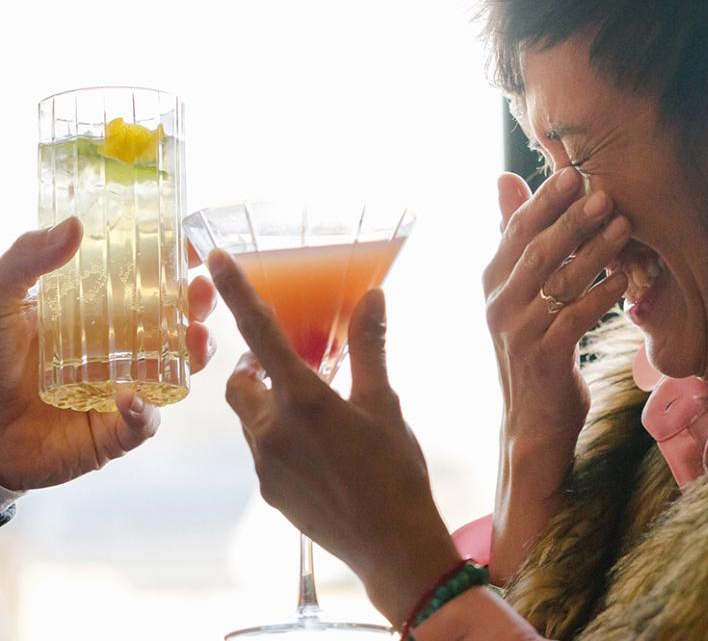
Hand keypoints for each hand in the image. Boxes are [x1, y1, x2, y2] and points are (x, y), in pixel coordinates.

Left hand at [0, 218, 216, 491]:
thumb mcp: (2, 298)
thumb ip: (28, 260)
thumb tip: (72, 226)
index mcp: (104, 311)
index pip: (153, 283)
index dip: (179, 265)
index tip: (194, 247)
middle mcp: (123, 347)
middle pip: (179, 322)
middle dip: (200, 307)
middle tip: (202, 292)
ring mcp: (124, 387)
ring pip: (178, 370)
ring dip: (195, 354)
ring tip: (194, 339)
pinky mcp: (114, 431)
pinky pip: (143, 422)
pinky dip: (145, 411)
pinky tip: (131, 397)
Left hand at [209, 249, 459, 626]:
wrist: (394, 546)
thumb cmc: (395, 470)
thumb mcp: (386, 402)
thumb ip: (370, 346)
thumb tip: (372, 297)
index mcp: (303, 400)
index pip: (260, 333)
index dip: (237, 292)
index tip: (215, 257)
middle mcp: (273, 431)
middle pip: (241, 383)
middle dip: (256, 369)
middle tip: (293, 366)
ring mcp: (267, 466)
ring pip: (252, 419)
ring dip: (273, 405)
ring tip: (320, 414)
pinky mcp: (271, 493)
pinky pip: (265, 451)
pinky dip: (283, 438)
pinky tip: (323, 452)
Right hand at [484, 167, 629, 578]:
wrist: (533, 423)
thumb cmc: (535, 346)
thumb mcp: (520, 291)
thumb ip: (516, 237)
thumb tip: (504, 177)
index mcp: (492, 281)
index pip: (516, 230)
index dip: (544, 200)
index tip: (573, 173)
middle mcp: (498, 303)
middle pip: (537, 250)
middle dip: (572, 218)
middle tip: (603, 192)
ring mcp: (518, 331)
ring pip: (560, 280)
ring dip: (595, 250)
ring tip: (624, 225)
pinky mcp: (543, 357)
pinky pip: (577, 317)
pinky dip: (603, 295)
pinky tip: (627, 279)